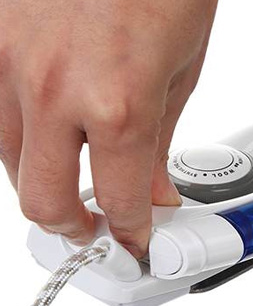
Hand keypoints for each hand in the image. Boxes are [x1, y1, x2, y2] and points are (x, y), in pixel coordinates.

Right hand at [0, 0, 219, 256]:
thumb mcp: (183, 69)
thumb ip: (159, 142)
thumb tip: (154, 193)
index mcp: (117, 102)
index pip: (118, 202)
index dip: (130, 233)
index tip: (135, 243)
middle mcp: (52, 88)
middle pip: (43, 202)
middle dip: (74, 226)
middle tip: (97, 226)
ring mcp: (7, 62)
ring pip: (10, 165)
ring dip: (44, 186)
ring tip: (76, 182)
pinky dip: (22, 141)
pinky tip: (49, 133)